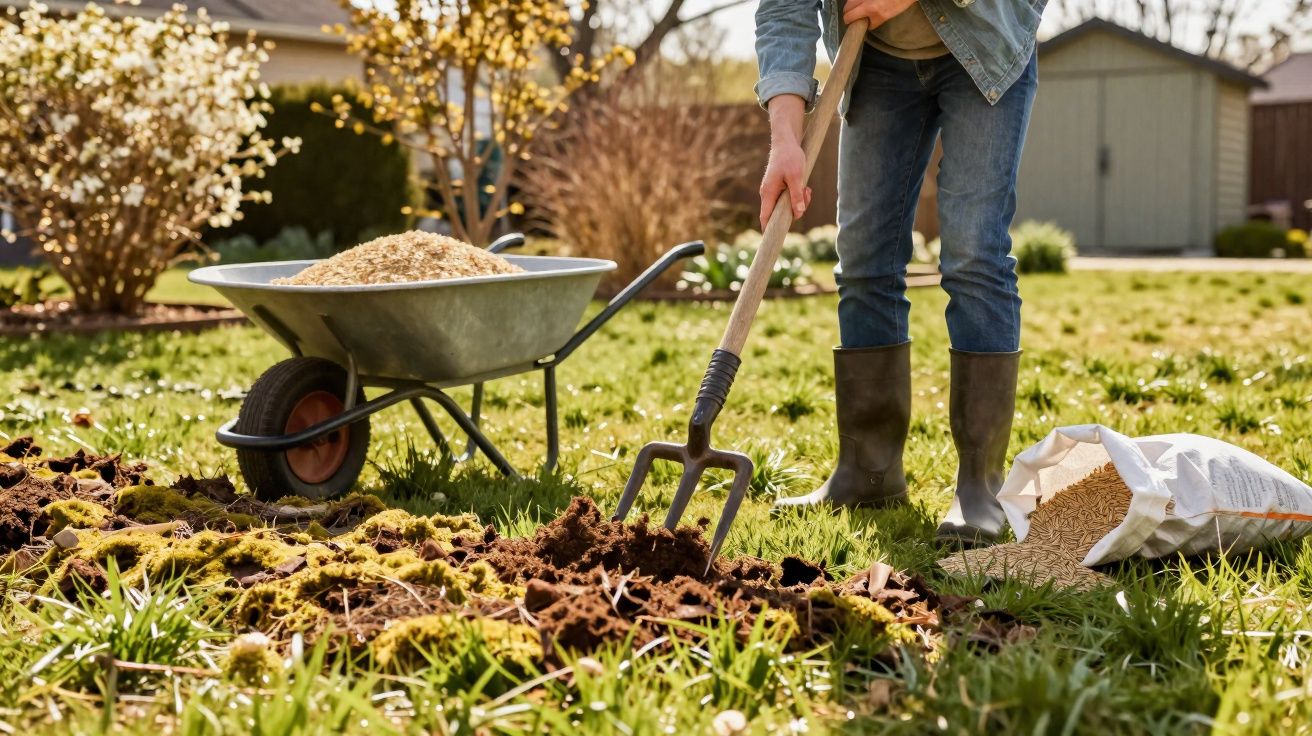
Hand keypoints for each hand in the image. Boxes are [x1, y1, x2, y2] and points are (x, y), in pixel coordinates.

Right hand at [760, 95, 810, 227]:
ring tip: (807, 189)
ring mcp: (774, 191)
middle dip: (795, 211)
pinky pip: (789, 198)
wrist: (787, 141)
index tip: (773, 240)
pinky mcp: (780, 188)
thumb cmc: (790, 157)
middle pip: (779, 214)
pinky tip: (805, 187)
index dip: (768, 230)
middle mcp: (769, 194)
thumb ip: (796, 196)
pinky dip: (798, 196)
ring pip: (787, 206)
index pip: (765, 217)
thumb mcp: (796, 177)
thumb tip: (798, 213)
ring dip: (799, 202)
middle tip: (806, 195)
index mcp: (768, 193)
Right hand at [842, 0, 918, 27]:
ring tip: (857, 8)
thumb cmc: (898, 2)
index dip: (848, 20)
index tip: (849, 22)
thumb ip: (874, 22)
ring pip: (851, 0)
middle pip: (847, 6)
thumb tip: (866, 25)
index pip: (849, 16)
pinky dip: (856, 0)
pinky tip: (862, 2)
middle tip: (852, 15)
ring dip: (852, 4)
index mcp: (870, 8)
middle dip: (848, 12)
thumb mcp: (886, 17)